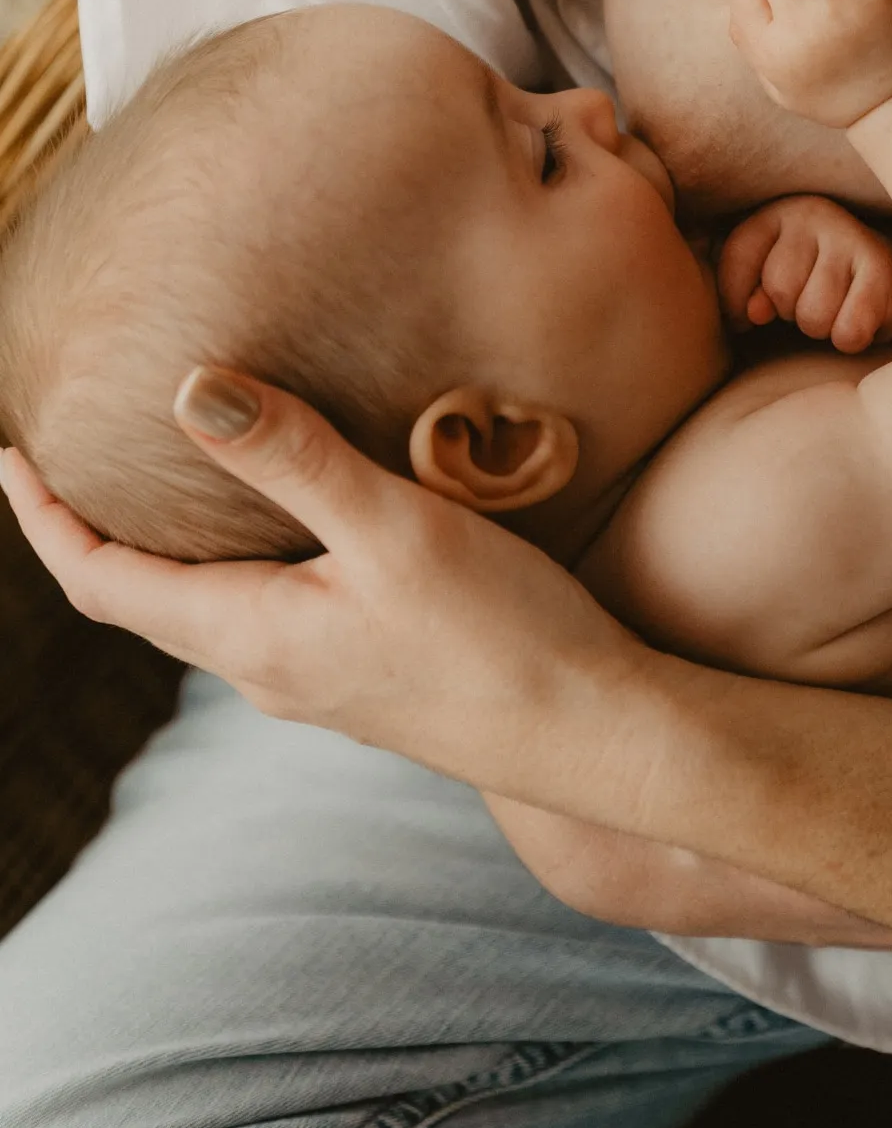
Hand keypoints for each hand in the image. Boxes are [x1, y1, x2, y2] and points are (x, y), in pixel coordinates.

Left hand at [0, 367, 644, 801]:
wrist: (596, 734)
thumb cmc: (502, 637)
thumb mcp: (393, 530)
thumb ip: (293, 458)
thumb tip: (186, 393)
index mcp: (253, 636)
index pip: (103, 581)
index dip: (44, 518)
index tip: (7, 453)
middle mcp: (270, 670)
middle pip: (144, 599)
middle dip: (93, 530)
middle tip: (70, 455)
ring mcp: (319, 680)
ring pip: (208, 609)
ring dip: (166, 547)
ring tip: (163, 478)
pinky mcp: (368, 675)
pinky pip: (270, 613)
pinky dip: (238, 561)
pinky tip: (285, 524)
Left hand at [718, 195, 891, 353]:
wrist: (874, 272)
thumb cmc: (808, 278)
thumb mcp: (763, 279)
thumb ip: (745, 293)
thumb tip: (754, 314)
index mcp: (776, 214)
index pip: (739, 256)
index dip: (735, 300)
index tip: (750, 315)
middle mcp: (815, 215)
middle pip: (780, 290)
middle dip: (790, 312)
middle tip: (810, 301)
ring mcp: (851, 237)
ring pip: (814, 315)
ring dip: (821, 328)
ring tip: (834, 309)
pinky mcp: (883, 268)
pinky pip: (851, 330)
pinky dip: (848, 340)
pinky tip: (857, 321)